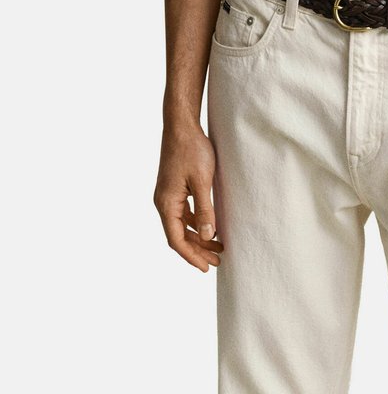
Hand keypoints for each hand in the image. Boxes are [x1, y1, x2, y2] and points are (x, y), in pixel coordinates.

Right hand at [153, 122, 224, 271]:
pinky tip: (210, 226)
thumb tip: (208, 236)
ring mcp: (168, 195)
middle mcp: (163, 202)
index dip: (191, 256)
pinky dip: (196, 223)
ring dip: (198, 237)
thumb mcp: (202, 181)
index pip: (176, 240)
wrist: (181, 126)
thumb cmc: (191, 150)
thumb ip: (205, 210)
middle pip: (179, 235)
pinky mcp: (174, 187)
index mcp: (166, 204)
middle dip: (197, 250)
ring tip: (217, 247)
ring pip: (182, 225)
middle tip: (217, 261)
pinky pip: (184, 213)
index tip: (206, 268)